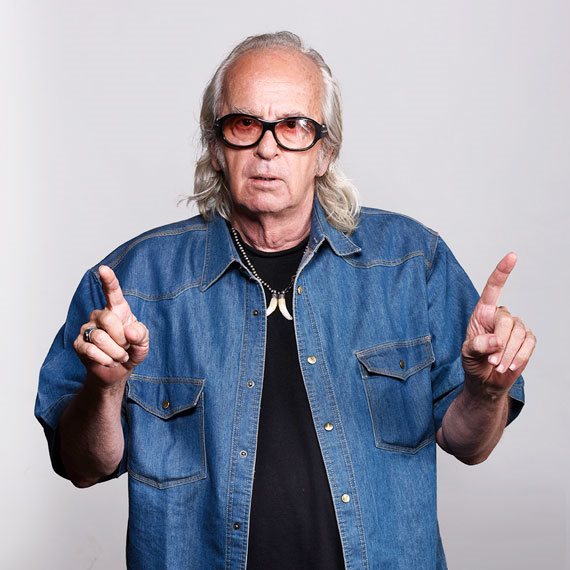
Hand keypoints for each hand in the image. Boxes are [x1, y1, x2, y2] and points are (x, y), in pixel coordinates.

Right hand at [73, 265, 148, 387]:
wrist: (117, 371)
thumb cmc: (131, 350)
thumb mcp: (143, 343)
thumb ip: (141, 335)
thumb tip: (129, 331)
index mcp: (117, 310)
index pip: (112, 292)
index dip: (109, 280)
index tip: (104, 269)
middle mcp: (99, 315)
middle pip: (107, 320)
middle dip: (121, 338)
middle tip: (126, 347)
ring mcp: (87, 328)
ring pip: (99, 338)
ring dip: (115, 352)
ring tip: (119, 356)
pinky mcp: (78, 344)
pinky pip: (90, 350)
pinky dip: (105, 360)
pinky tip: (109, 361)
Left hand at [461, 253, 535, 396]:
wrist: (486, 381)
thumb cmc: (473, 362)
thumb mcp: (467, 353)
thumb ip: (477, 345)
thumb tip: (496, 340)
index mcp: (482, 312)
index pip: (493, 288)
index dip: (502, 272)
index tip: (512, 256)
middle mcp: (500, 315)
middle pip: (506, 322)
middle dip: (499, 344)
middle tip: (491, 361)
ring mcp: (516, 327)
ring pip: (519, 334)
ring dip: (507, 354)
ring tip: (497, 365)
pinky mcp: (527, 339)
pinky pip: (529, 344)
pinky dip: (519, 358)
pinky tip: (510, 366)